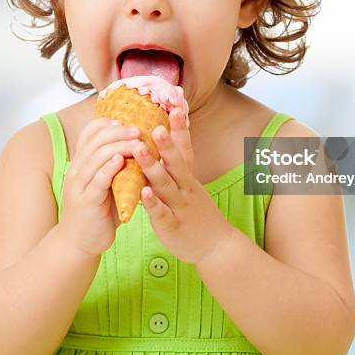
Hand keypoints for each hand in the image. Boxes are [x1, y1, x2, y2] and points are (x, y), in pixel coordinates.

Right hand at [57, 117, 141, 257]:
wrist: (80, 243)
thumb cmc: (99, 210)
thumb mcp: (107, 183)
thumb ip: (118, 165)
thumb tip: (143, 146)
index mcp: (82, 161)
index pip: (90, 132)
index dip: (109, 123)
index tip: (129, 122)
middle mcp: (77, 168)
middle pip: (96, 140)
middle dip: (119, 131)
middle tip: (140, 129)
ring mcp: (79, 184)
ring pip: (97, 156)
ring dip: (119, 146)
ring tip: (137, 141)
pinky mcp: (85, 201)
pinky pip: (97, 180)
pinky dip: (109, 167)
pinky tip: (122, 160)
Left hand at [130, 107, 234, 264]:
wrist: (216, 247)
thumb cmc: (197, 213)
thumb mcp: (189, 185)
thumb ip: (176, 167)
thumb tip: (163, 142)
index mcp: (188, 177)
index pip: (186, 149)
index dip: (181, 129)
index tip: (175, 107)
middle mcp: (186, 188)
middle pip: (176, 162)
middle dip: (165, 143)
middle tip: (155, 125)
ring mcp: (180, 206)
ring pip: (165, 184)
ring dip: (152, 167)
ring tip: (138, 150)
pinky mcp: (173, 226)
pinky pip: (162, 213)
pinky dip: (153, 203)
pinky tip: (142, 193)